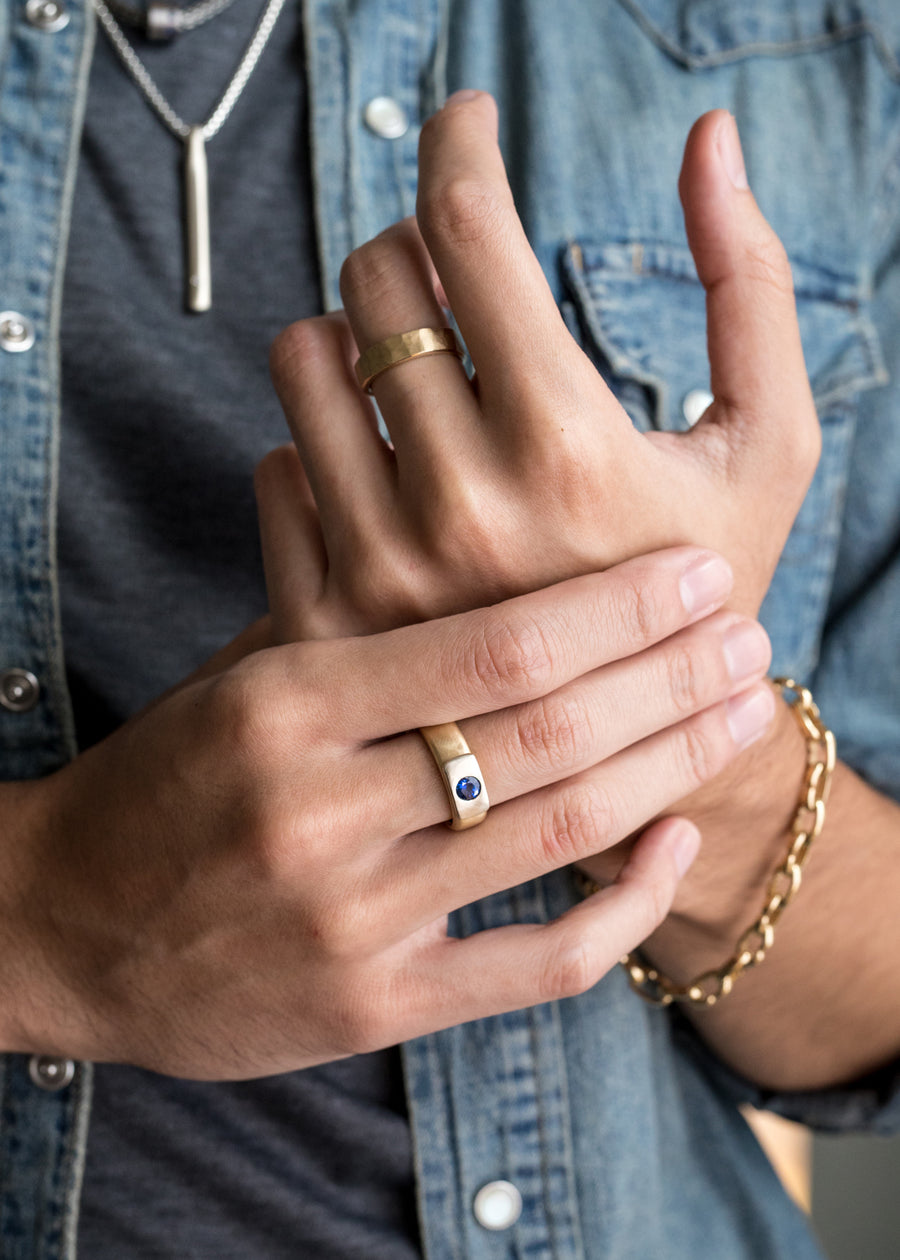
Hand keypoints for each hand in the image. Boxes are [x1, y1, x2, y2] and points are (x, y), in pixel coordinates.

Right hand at [0, 550, 769, 1077]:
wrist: (65, 924)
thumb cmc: (165, 782)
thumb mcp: (239, 679)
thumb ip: (344, 615)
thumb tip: (446, 512)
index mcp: (287, 705)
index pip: (493, 646)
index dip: (616, 609)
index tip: (694, 574)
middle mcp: (324, 810)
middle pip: (547, 734)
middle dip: (670, 678)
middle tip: (748, 635)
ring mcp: (354, 918)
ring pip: (557, 834)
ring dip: (672, 768)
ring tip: (740, 712)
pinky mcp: (374, 1005)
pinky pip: (536, 964)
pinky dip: (622, 906)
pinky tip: (674, 840)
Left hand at [260, 97, 818, 646]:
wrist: (631, 745)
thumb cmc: (703, 580)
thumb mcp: (765, 442)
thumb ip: (748, 286)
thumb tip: (710, 138)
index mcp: (568, 448)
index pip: (470, 231)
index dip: (461, 142)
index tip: (467, 122)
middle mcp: (459, 506)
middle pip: (374, 278)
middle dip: (415, 247)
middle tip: (453, 281)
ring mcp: (379, 566)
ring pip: (302, 356)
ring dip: (356, 335)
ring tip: (416, 377)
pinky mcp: (326, 612)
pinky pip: (274, 461)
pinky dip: (321, 442)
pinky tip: (384, 472)